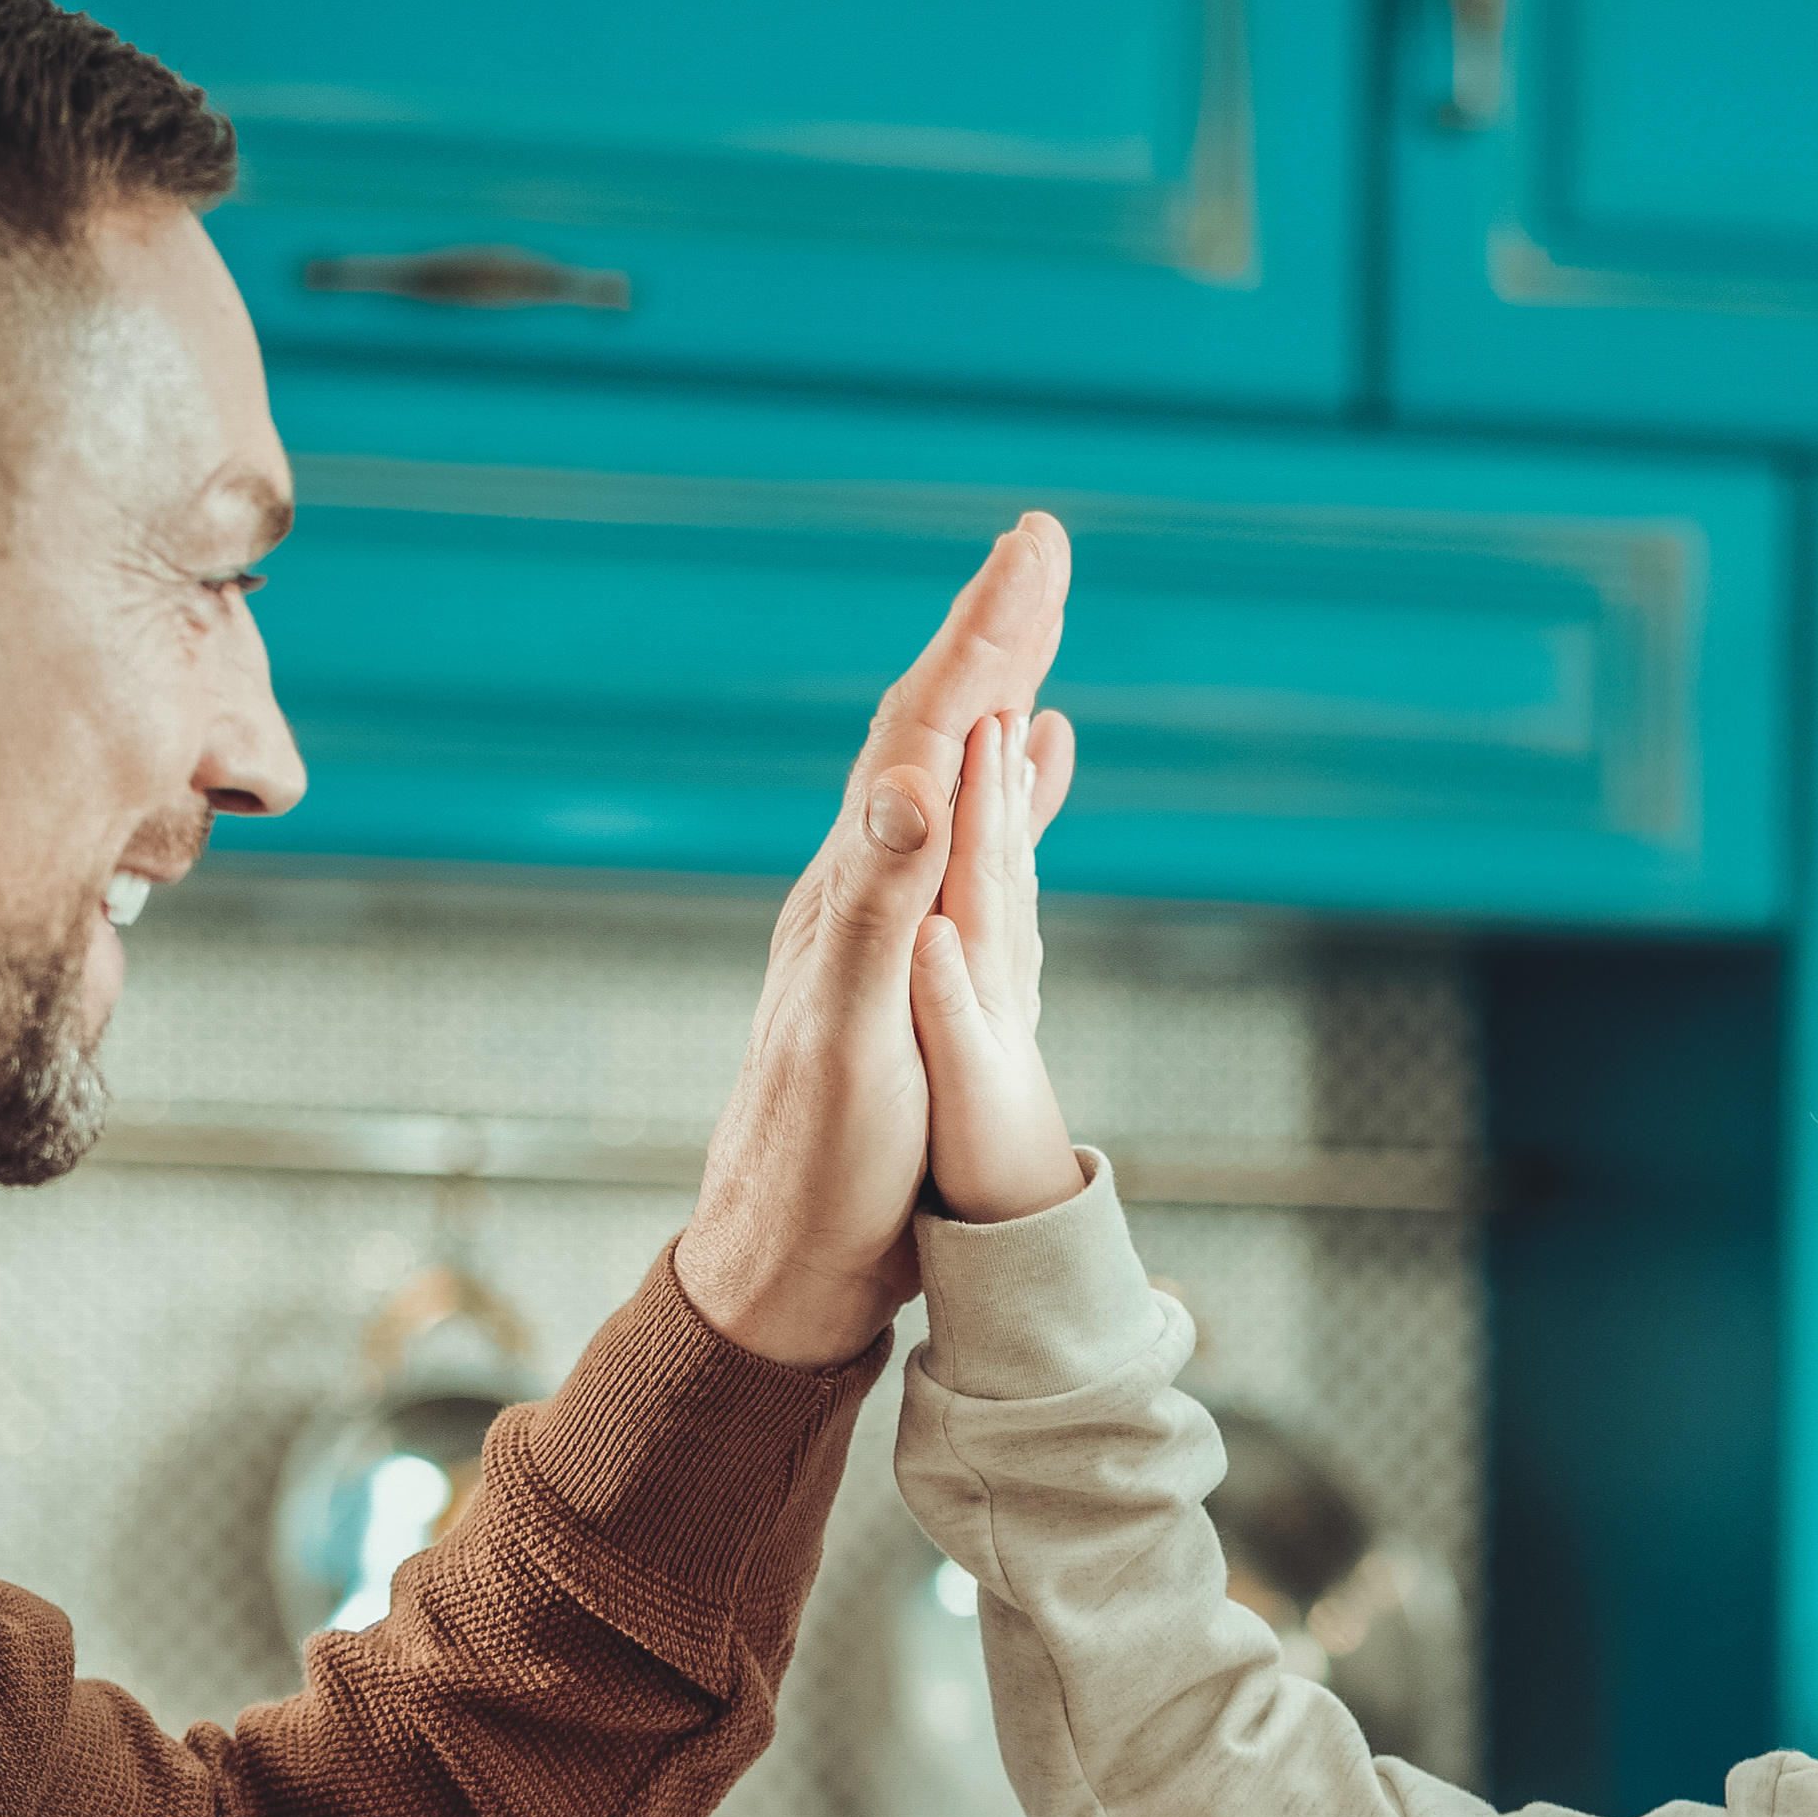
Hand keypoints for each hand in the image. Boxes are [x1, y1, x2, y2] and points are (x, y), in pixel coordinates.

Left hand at [674, 516, 1074, 1368]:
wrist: (777, 1271)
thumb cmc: (816, 1173)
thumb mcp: (854, 1039)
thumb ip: (880, 908)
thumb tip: (915, 781)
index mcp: (855, 892)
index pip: (925, 733)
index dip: (986, 636)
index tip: (1038, 549)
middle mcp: (858, 892)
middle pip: (927, 732)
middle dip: (989, 634)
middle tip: (1040, 545)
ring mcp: (876, 930)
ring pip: (942, 781)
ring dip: (990, 698)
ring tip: (1033, 633)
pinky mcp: (897, 976)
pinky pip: (961, 852)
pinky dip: (1002, 796)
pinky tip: (1027, 777)